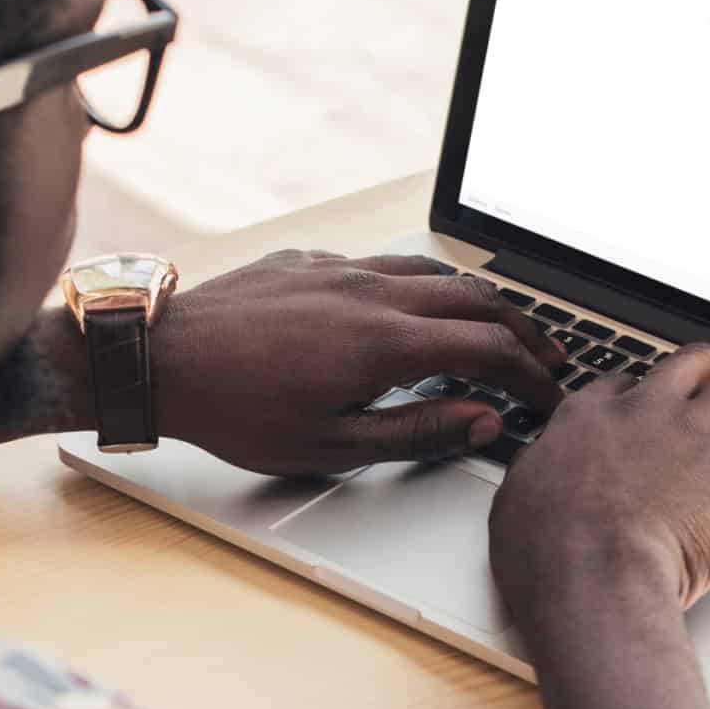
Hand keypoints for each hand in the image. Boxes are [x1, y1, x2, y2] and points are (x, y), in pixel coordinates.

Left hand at [153, 251, 565, 473]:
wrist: (160, 358)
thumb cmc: (234, 411)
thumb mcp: (331, 447)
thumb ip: (417, 431)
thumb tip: (484, 419)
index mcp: (384, 342)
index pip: (490, 350)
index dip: (532, 378)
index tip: (550, 400)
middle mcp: (371, 293)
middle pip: (476, 298)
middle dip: (524, 330)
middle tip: (546, 360)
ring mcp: (340, 270)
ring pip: (434, 271)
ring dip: (478, 301)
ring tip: (497, 329)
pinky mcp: (310, 261)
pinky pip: (383, 263)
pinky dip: (420, 285)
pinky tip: (413, 308)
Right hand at [491, 344, 709, 620]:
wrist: (590, 579)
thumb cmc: (547, 558)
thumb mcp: (516, 505)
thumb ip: (536, 480)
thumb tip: (536, 481)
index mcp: (588, 419)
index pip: (625, 384)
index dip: (646, 399)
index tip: (652, 421)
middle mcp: (647, 412)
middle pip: (694, 363)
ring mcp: (698, 436)